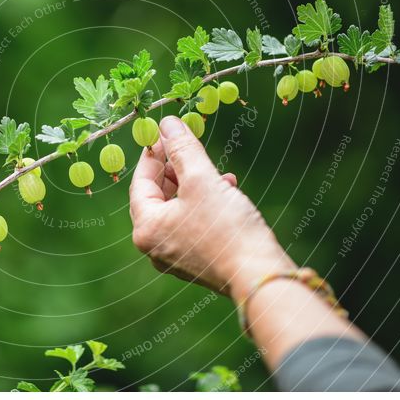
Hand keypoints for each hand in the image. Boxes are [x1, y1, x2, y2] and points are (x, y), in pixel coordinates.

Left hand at [129, 115, 291, 298]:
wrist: (259, 275)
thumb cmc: (225, 228)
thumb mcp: (201, 179)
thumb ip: (182, 148)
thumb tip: (167, 123)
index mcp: (146, 229)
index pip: (140, 183)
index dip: (154, 155)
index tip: (167, 133)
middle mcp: (155, 246)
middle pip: (158, 196)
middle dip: (177, 169)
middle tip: (190, 147)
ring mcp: (176, 256)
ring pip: (179, 209)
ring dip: (195, 184)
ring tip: (218, 171)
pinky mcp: (198, 260)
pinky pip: (193, 223)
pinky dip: (206, 204)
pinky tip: (228, 191)